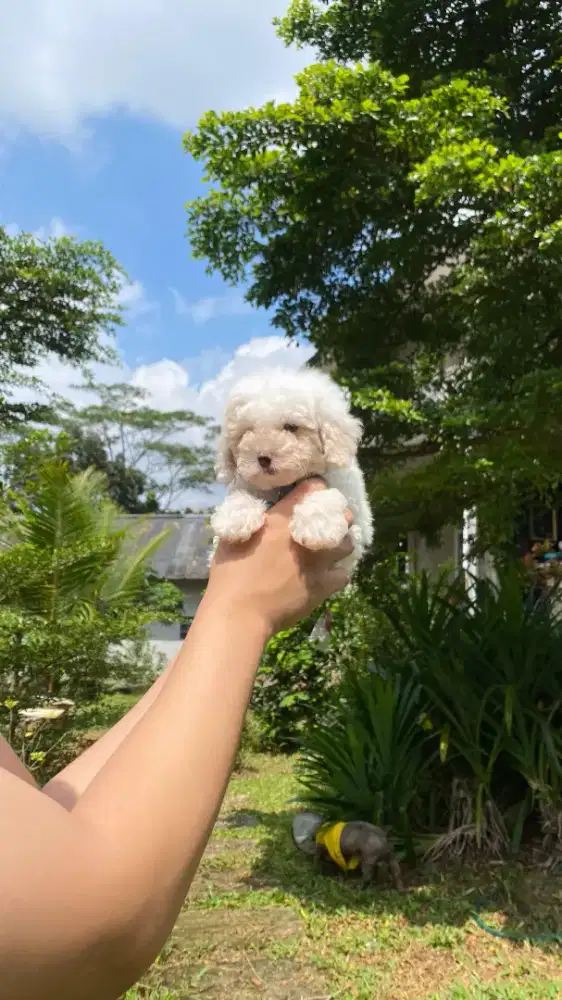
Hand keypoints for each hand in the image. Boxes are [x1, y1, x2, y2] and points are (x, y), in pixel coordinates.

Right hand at [205, 479, 352, 634]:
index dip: (316, 489)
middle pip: (341, 515)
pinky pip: (344, 574)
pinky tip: (327, 574)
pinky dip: (337, 572)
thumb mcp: (234, 535)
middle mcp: (307, 536)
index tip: (311, 495)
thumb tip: (261, 509)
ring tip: (329, 548)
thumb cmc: (230, 574)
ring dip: (340, 542)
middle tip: (324, 522)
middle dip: (335, 515)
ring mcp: (319, 563)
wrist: (240, 613)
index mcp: (283, 519)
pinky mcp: (323, 587)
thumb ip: (252, 517)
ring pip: (347, 544)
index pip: (315, 488)